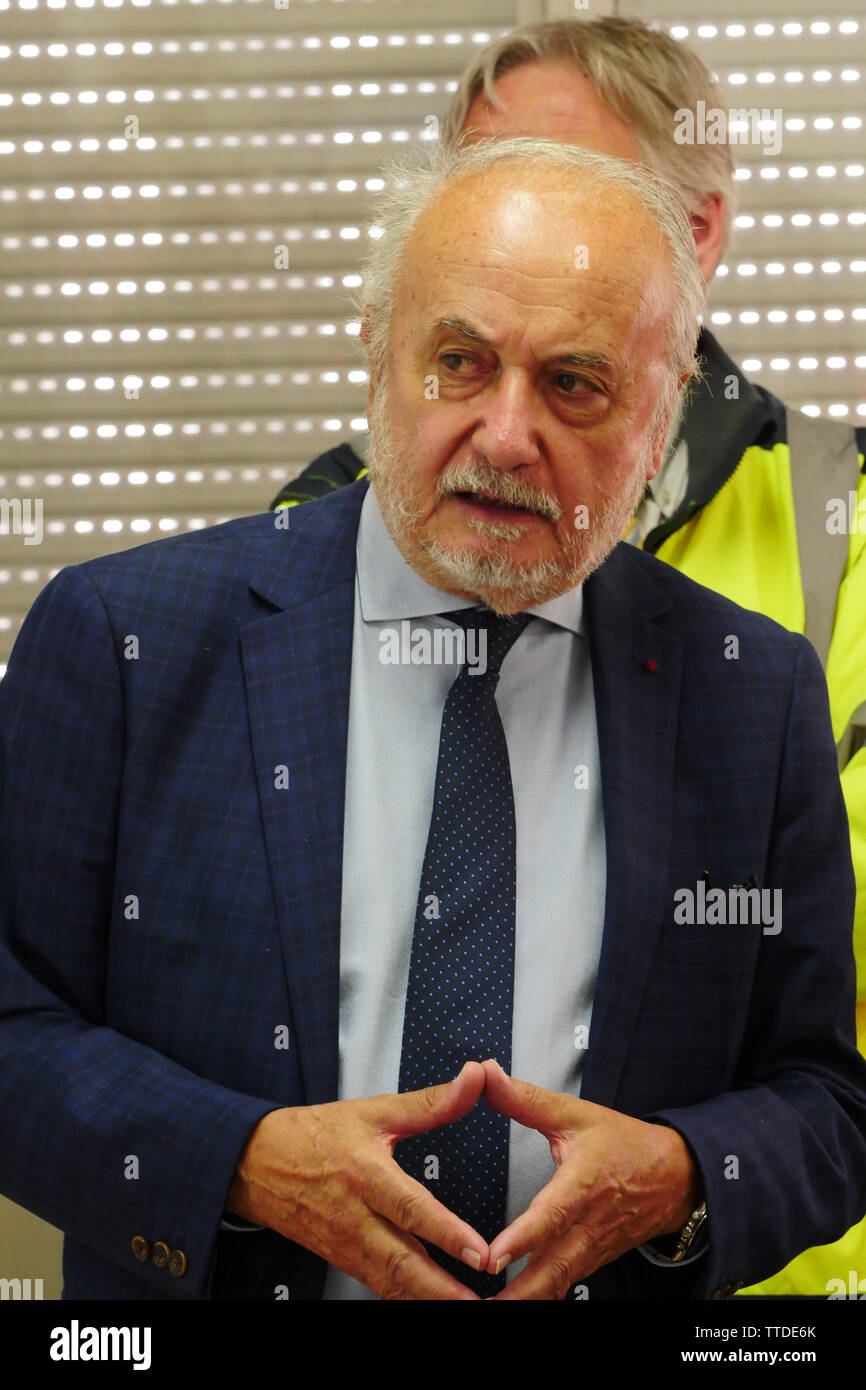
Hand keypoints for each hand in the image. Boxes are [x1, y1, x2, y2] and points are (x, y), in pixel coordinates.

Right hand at [225, 1061, 489, 1299]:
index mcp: (364, 1174)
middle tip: (479, 1301)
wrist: (254, 1162)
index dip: (446, 1233)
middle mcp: (354, 1216)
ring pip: (391, 1282)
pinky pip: (378, 1284)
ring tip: (464, 1306)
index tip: (478, 1253)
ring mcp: (345, 1243)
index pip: (410, 1209)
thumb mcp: (373, 1111)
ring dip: (428, 1298)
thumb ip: (430, 1102)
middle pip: (402, 1262)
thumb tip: (473, 1078)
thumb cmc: (315, 1133)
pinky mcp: (341, 1259)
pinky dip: (405, 1297)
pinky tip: (431, 1301)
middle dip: (442, 1288)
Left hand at [480, 1060, 700, 1299]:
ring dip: (528, 1300)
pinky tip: (514, 1305)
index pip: (551, 1216)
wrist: (676, 1177)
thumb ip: (525, 1099)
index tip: (493, 1258)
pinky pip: (564, 1285)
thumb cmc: (623, 1144)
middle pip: (554, 1269)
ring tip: (491, 1313)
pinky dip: (540, 1298)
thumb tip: (485, 1073)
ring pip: (559, 1284)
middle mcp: (589, 1225)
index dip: (522, 1239)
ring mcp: (592, 1249)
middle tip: (485, 1307)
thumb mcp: (576, 1114)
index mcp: (583, 1185)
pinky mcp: (592, 1262)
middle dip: (520, 1293)